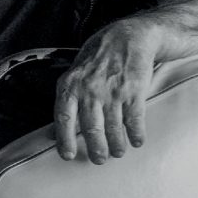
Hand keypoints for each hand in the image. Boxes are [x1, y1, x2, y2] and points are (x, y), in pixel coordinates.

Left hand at [54, 19, 156, 162]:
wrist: (128, 37)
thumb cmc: (97, 58)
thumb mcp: (74, 72)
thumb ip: (69, 95)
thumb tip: (60, 124)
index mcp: (70, 86)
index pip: (64, 118)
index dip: (65, 140)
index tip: (68, 156)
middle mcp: (89, 90)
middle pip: (90, 128)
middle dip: (96, 148)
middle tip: (99, 160)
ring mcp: (112, 91)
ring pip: (113, 127)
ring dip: (116, 144)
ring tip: (118, 153)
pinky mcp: (133, 91)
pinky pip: (134, 119)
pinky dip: (136, 133)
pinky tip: (137, 141)